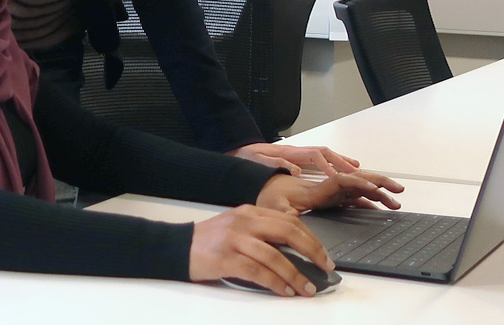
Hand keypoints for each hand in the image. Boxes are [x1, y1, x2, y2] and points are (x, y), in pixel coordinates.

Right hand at [188, 205, 333, 296]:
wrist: (178, 246)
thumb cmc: (211, 241)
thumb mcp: (238, 227)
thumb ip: (262, 232)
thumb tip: (296, 250)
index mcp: (250, 211)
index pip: (290, 221)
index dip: (312, 238)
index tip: (324, 255)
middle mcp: (245, 221)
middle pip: (288, 232)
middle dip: (312, 251)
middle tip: (325, 267)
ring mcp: (235, 239)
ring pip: (275, 255)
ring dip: (296, 275)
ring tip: (308, 288)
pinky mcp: (226, 258)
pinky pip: (258, 272)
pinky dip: (275, 283)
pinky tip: (285, 291)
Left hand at [227, 143, 360, 175]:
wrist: (239, 151)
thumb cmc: (248, 157)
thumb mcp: (257, 161)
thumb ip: (276, 163)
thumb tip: (296, 170)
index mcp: (290, 152)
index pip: (314, 156)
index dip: (326, 166)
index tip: (336, 176)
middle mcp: (297, 151)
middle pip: (325, 153)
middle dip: (341, 162)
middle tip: (356, 173)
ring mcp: (299, 154)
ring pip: (325, 155)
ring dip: (341, 161)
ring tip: (357, 170)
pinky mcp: (298, 158)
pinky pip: (320, 159)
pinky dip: (333, 163)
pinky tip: (341, 170)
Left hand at [256, 171, 403, 213]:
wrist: (262, 187)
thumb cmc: (268, 196)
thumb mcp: (274, 207)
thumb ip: (286, 214)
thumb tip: (293, 221)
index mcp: (318, 188)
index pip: (343, 181)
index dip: (359, 182)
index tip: (374, 188)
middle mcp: (328, 186)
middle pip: (358, 180)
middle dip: (379, 183)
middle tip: (398, 191)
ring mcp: (331, 192)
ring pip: (359, 189)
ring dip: (377, 192)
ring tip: (395, 201)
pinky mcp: (330, 198)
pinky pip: (353, 198)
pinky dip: (367, 200)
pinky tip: (378, 207)